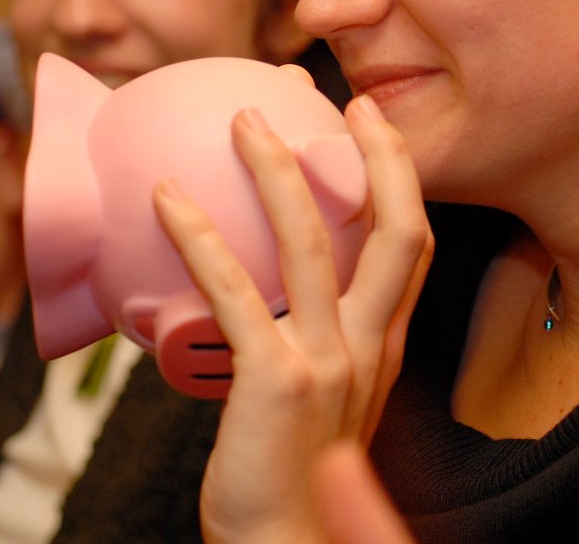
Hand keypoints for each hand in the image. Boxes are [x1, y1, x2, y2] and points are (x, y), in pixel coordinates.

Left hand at [154, 94, 432, 543]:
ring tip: (244, 121)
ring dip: (277, 173)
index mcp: (381, 347)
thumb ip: (311, 343)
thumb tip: (262, 288)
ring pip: (314, 244)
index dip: (398, 179)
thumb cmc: (291, 478)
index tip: (371, 126)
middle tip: (344, 100)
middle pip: (396, 231)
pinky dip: (201, 239)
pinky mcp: (278, 384)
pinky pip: (238, 294)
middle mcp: (368, 347)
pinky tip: (167, 202)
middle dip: (378, 156)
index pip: (411, 247)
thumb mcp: (321, 400)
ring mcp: (329, 363)